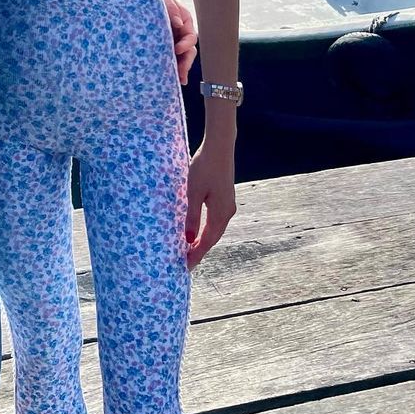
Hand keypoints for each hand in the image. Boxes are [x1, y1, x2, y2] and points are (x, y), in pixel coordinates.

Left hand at [161, 0, 197, 81]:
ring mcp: (172, 40)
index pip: (190, 35)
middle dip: (186, 62)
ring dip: (181, 69)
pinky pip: (170, 59)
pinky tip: (173, 79)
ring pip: (181, 57)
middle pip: (189, 50)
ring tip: (178, 80)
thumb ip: (170, 7)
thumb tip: (178, 23)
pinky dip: (173, 70)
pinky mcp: (161, 47)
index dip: (186, 44)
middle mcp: (179, 32)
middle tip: (180, 72)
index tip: (177, 49)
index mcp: (183, 19)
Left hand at [185, 140, 235, 269]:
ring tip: (190, 248)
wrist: (219, 147)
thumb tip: (188, 239)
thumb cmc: (204, 168)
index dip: (197, 254)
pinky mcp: (225, 196)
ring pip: (215, 228)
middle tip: (186, 261)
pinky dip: (207, 228)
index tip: (186, 267)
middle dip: (200, 249)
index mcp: (220, 213)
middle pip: (213, 237)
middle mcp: (227, 211)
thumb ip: (192, 216)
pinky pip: (216, 219)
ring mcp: (228, 203)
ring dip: (203, 239)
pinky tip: (199, 228)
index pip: (207, 241)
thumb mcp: (194, 193)